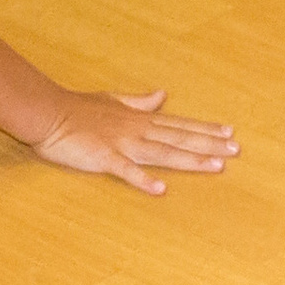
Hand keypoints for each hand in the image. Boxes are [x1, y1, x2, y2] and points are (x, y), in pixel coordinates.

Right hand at [32, 89, 238, 194]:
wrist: (48, 112)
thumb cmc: (78, 108)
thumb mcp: (112, 99)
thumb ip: (139, 100)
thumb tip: (162, 95)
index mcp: (139, 119)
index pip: (179, 124)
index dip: (205, 129)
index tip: (229, 132)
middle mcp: (137, 130)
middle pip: (180, 138)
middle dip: (209, 144)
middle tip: (237, 149)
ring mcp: (122, 144)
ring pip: (164, 153)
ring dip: (191, 159)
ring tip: (217, 166)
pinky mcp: (104, 158)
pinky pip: (126, 171)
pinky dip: (143, 180)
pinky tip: (162, 190)